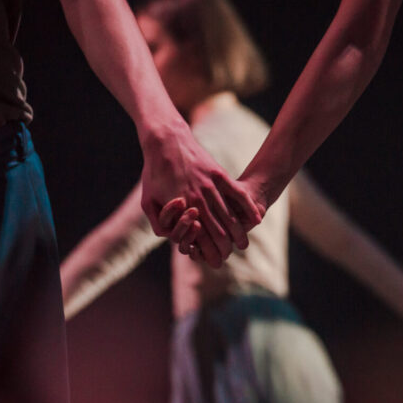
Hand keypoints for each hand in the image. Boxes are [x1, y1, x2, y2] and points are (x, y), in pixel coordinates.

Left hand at [139, 119, 260, 266]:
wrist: (166, 141)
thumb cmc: (154, 173)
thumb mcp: (147, 201)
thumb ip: (158, 223)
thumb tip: (169, 239)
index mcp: (182, 209)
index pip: (201, 238)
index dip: (210, 253)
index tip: (217, 262)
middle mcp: (199, 199)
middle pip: (219, 231)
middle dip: (226, 248)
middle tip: (229, 256)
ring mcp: (212, 186)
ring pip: (230, 215)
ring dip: (239, 233)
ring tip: (244, 244)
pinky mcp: (220, 175)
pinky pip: (238, 194)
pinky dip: (248, 208)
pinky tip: (256, 219)